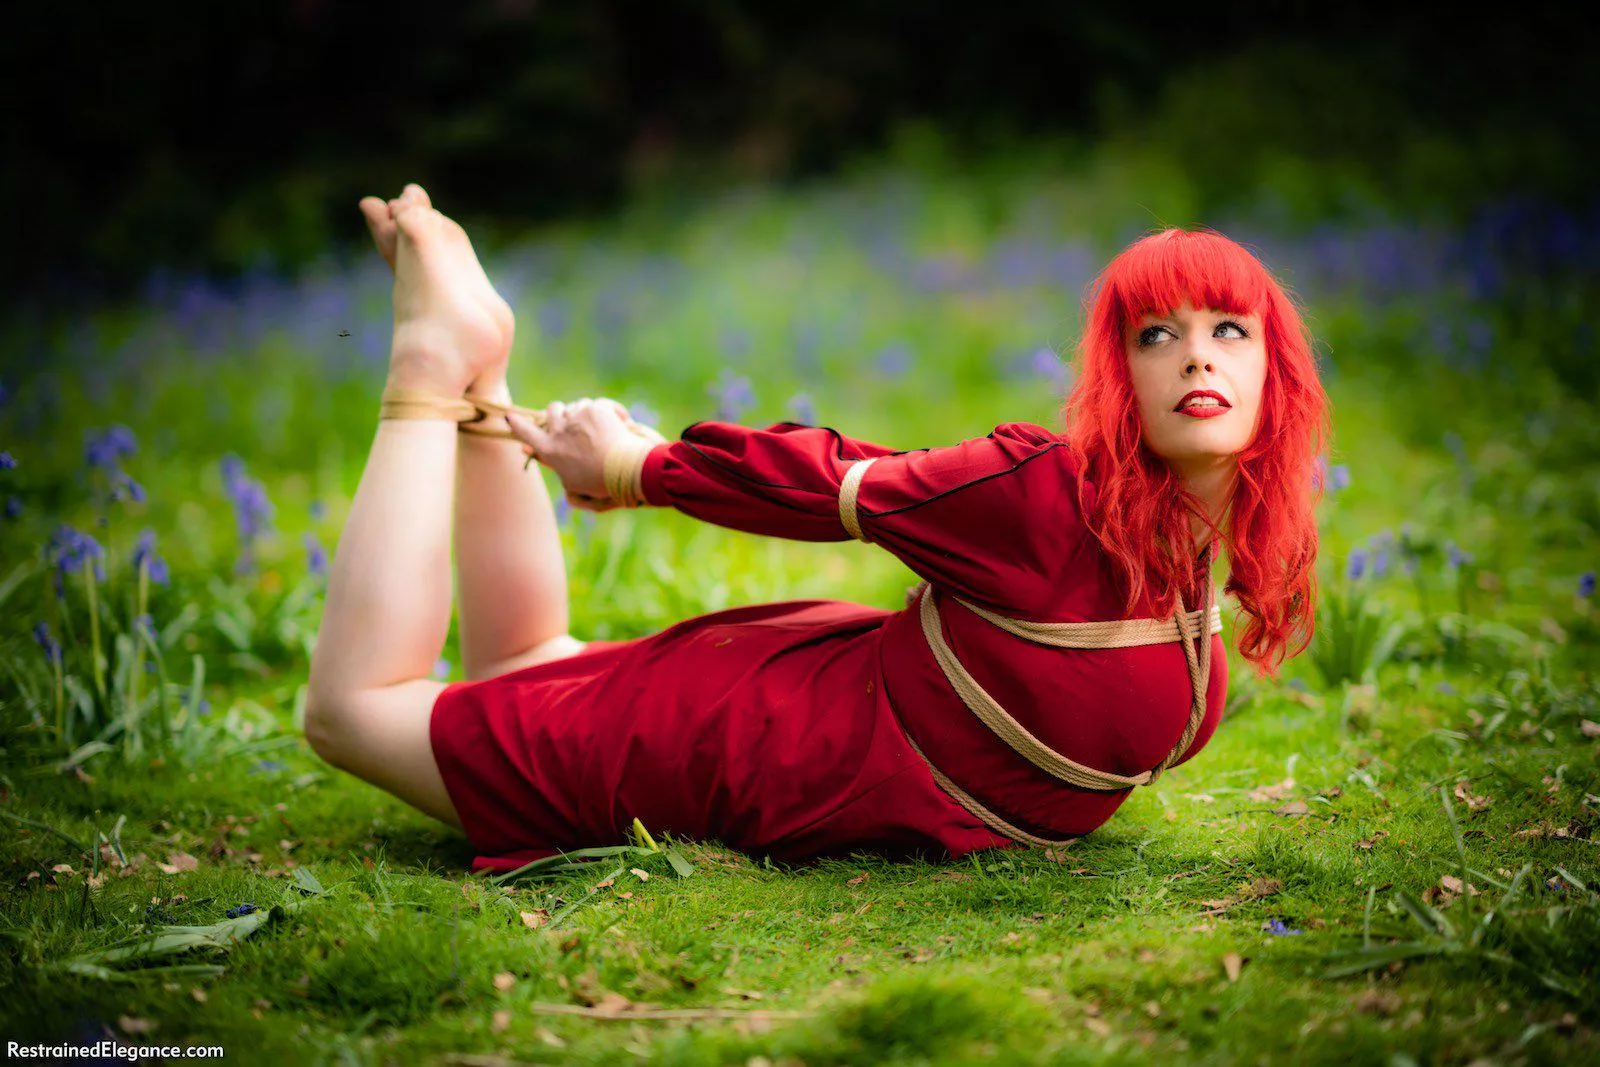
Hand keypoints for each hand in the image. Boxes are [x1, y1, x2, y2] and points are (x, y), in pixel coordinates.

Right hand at [505, 398, 664, 510]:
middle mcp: (559, 431)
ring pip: (577, 405)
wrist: (623, 470)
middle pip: (553, 410)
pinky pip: (600, 403)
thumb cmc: (598, 482)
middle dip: (561, 411)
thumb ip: (549, 460)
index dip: (518, 424)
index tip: (510, 416)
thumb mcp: (569, 479)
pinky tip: (620, 421)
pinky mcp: (595, 409)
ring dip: (585, 412)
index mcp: (549, 450)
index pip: (526, 432)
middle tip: (572, 419)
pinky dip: (610, 411)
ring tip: (601, 429)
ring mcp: (577, 417)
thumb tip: (527, 449)